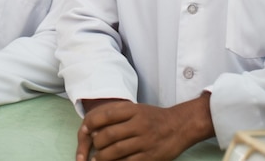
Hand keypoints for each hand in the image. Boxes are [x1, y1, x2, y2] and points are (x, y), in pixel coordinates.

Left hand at [77, 94, 213, 160]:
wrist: (179, 126)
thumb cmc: (154, 117)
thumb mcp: (138, 108)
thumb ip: (119, 114)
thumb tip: (96, 125)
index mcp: (134, 110)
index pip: (107, 114)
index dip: (93, 122)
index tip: (85, 129)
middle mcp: (139, 125)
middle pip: (110, 135)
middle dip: (97, 143)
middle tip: (93, 146)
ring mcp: (144, 142)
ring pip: (116, 151)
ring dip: (102, 157)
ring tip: (96, 159)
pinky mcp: (149, 157)